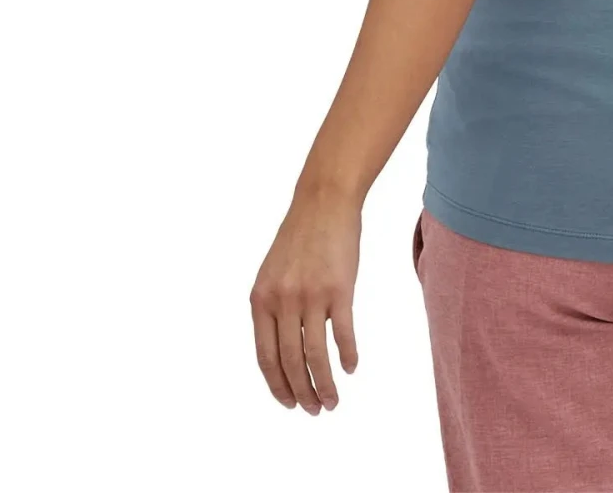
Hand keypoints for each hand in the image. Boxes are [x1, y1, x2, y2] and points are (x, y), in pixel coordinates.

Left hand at [250, 194, 361, 413]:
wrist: (324, 202)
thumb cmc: (301, 236)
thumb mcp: (273, 273)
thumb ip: (273, 308)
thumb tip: (281, 348)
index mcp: (260, 300)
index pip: (265, 357)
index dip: (277, 386)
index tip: (290, 403)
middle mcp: (282, 301)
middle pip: (290, 362)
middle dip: (303, 392)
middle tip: (316, 410)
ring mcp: (311, 296)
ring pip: (315, 355)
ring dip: (325, 384)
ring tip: (334, 401)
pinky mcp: (339, 289)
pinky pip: (342, 333)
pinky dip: (347, 355)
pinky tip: (351, 367)